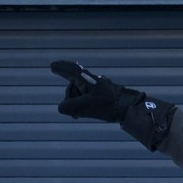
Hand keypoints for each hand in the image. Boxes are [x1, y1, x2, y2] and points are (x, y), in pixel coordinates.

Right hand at [52, 60, 174, 149]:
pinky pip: (87, 97)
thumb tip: (61, 107)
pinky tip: (83, 114)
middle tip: (74, 113)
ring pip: (80, 93)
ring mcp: (97, 87)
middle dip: (70, 98)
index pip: (71, 71)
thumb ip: (70, 107)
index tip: (53, 66)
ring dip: (77, 104)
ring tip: (80, 115)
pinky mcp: (102, 94)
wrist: (129, 108)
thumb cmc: (108, 105)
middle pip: (73, 86)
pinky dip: (83, 105)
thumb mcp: (86, 107)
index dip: (61, 68)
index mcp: (87, 80)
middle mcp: (91, 81)